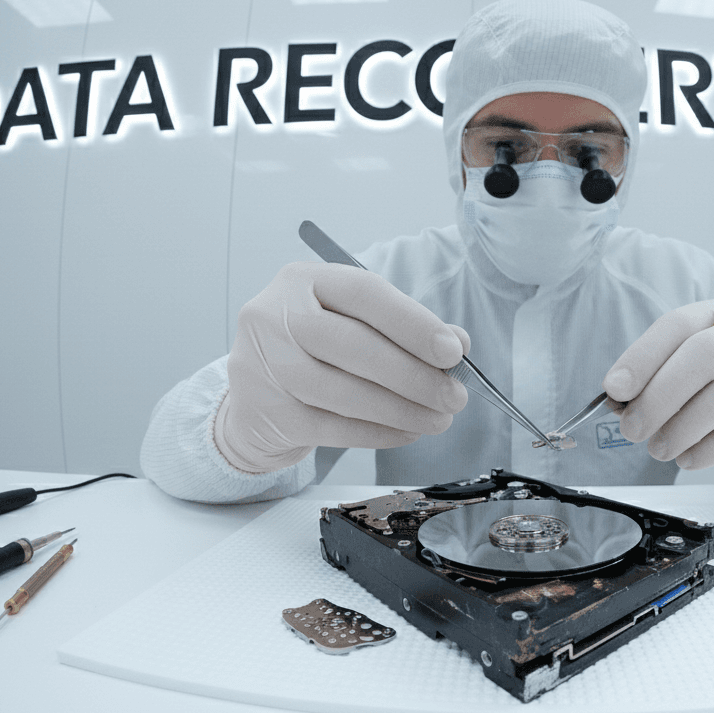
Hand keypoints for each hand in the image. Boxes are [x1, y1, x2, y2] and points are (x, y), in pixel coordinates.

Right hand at [215, 262, 469, 472]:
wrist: (254, 396)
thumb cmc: (315, 350)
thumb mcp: (353, 322)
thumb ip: (403, 328)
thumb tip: (459, 345)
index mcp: (302, 280)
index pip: (365, 294)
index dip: (414, 324)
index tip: (454, 352)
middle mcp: (274, 316)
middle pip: (355, 346)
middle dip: (414, 375)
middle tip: (455, 397)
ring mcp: (264, 365)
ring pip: (345, 392)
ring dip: (402, 410)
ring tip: (438, 419)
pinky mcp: (266, 411)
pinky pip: (333, 428)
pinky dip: (378, 433)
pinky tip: (407, 432)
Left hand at [602, 295, 713, 476]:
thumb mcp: (698, 377)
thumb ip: (662, 382)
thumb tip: (620, 403)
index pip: (677, 325)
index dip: (642, 356)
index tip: (614, 389)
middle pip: (705, 353)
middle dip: (661, 395)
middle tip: (633, 429)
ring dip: (686, 425)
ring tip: (660, 448)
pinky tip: (691, 458)